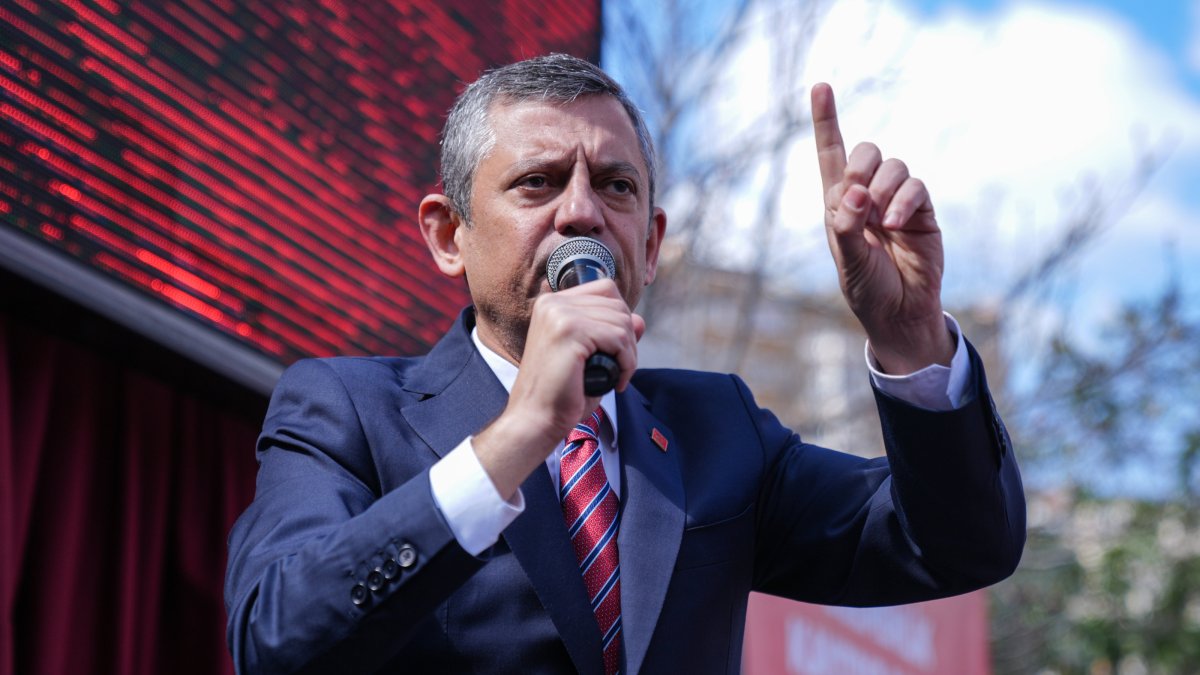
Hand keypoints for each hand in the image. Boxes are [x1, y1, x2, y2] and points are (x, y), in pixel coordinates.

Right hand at [473, 279, 642, 498]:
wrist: (535, 418)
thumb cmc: (561, 393)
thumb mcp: (591, 356)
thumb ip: (614, 334)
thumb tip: (639, 320)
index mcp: (552, 304)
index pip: (605, 290)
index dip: (620, 319)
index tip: (616, 350)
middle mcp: (553, 302)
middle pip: (617, 304)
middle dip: (628, 338)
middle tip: (620, 368)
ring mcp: (559, 314)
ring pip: (621, 321)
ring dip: (629, 353)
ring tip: (617, 375)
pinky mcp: (569, 331)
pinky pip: (618, 338)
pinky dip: (627, 362)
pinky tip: (617, 380)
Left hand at [811, 83, 952, 372]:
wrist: (900, 313)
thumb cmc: (867, 288)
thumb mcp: (848, 261)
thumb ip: (846, 226)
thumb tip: (853, 190)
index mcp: (838, 203)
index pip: (830, 153)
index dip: (826, 119)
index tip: (821, 85)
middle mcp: (866, 196)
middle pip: (865, 151)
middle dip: (861, 165)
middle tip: (858, 196)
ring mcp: (896, 201)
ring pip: (894, 166)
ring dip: (884, 188)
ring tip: (881, 221)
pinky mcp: (922, 211)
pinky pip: (916, 187)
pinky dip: (904, 201)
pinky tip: (896, 224)